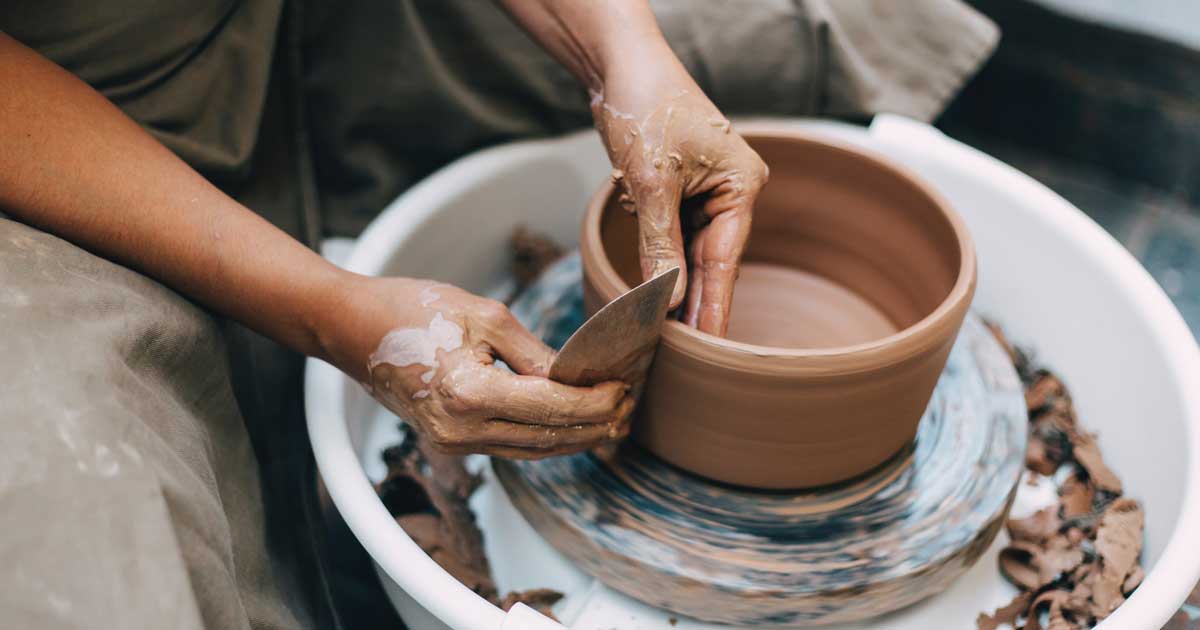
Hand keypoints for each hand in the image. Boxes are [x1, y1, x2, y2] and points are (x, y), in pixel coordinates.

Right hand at [324, 276, 634, 458]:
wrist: (351, 328)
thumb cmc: (412, 308)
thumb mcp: (484, 314)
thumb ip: (534, 352)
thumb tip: (576, 377)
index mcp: (470, 393)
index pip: (552, 407)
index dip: (595, 401)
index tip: (626, 389)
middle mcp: (461, 430)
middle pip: (548, 438)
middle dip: (595, 425)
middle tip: (630, 406)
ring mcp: (453, 442)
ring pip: (532, 449)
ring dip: (575, 437)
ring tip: (612, 419)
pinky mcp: (450, 442)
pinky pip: (511, 445)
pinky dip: (545, 437)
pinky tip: (571, 424)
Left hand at [592, 50, 767, 336]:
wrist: (619, 63)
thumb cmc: (644, 106)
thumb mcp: (651, 182)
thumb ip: (660, 244)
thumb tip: (668, 300)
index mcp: (742, 185)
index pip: (725, 260)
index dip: (714, 306)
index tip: (710, 348)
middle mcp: (732, 191)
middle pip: (712, 261)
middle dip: (695, 303)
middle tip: (686, 354)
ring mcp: (707, 191)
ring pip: (691, 252)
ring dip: (676, 286)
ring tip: (667, 334)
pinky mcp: (680, 189)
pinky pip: (675, 235)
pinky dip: (663, 261)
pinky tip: (657, 294)